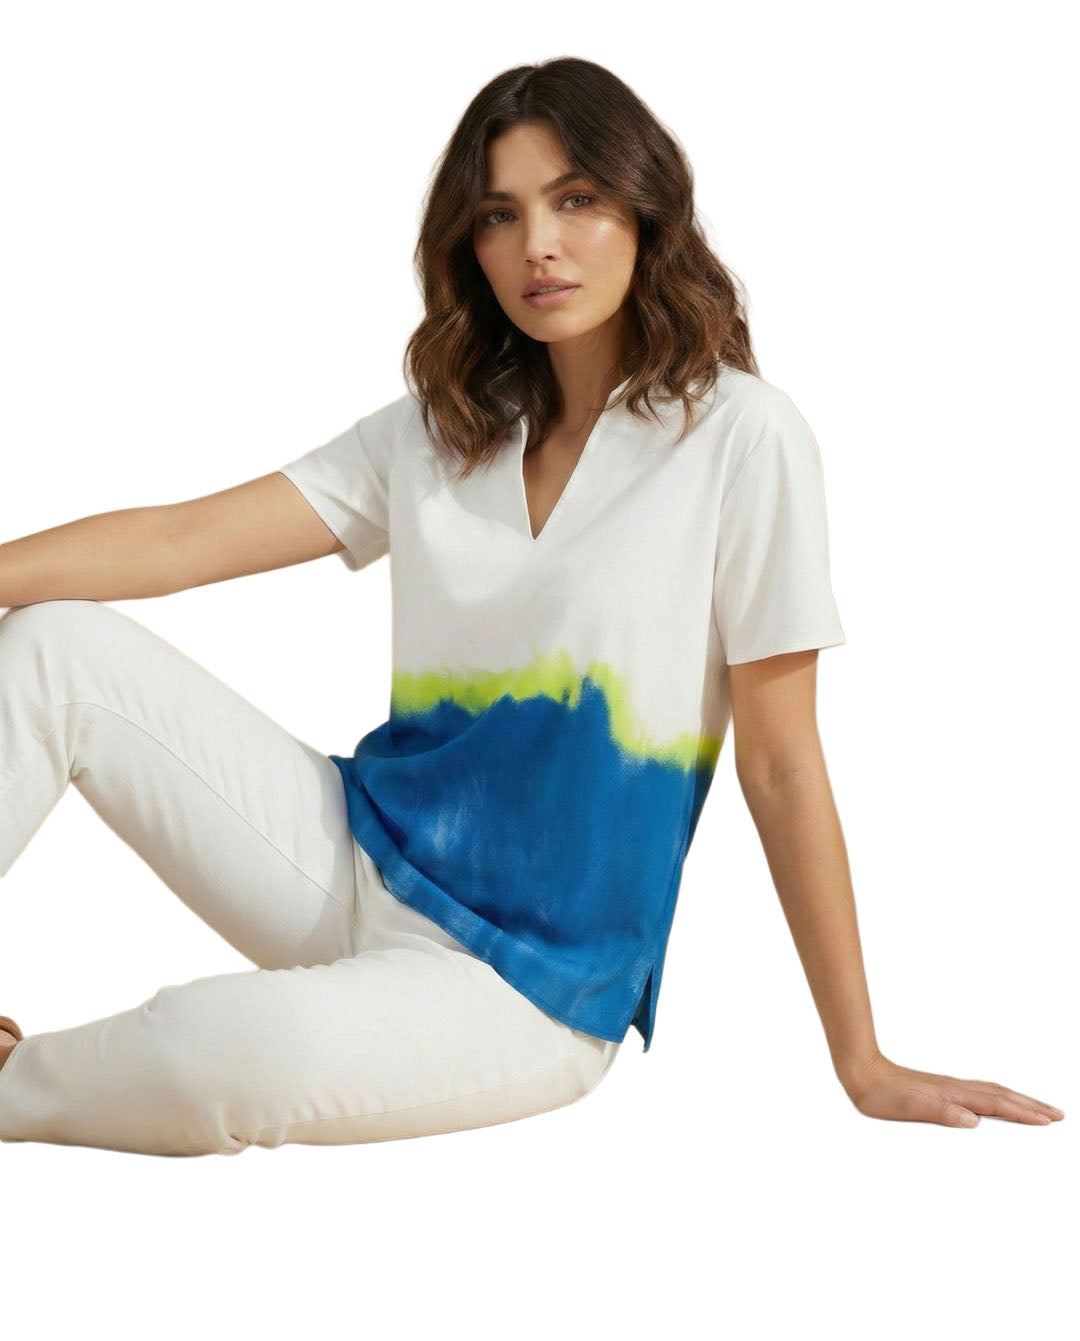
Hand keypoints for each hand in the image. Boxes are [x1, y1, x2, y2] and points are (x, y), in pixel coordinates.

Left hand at [840, 1052, 1064, 1126]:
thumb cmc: (881, 1095)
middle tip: (1059, 1115)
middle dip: (1031, 1106)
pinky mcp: (943, 1089)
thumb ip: (941, 1113)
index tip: (1049, 1121)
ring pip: (994, 1093)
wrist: (862, 1072)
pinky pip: (981, 1094)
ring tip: (1039, 1109)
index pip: (997, 1104)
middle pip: (1002, 1096)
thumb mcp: (908, 1107)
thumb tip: (974, 1121)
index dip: (1024, 1113)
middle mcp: (956, 1089)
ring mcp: (951, 1087)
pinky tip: (999, 1105)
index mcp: (952, 1095)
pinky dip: (1000, 1099)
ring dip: (1019, 1101)